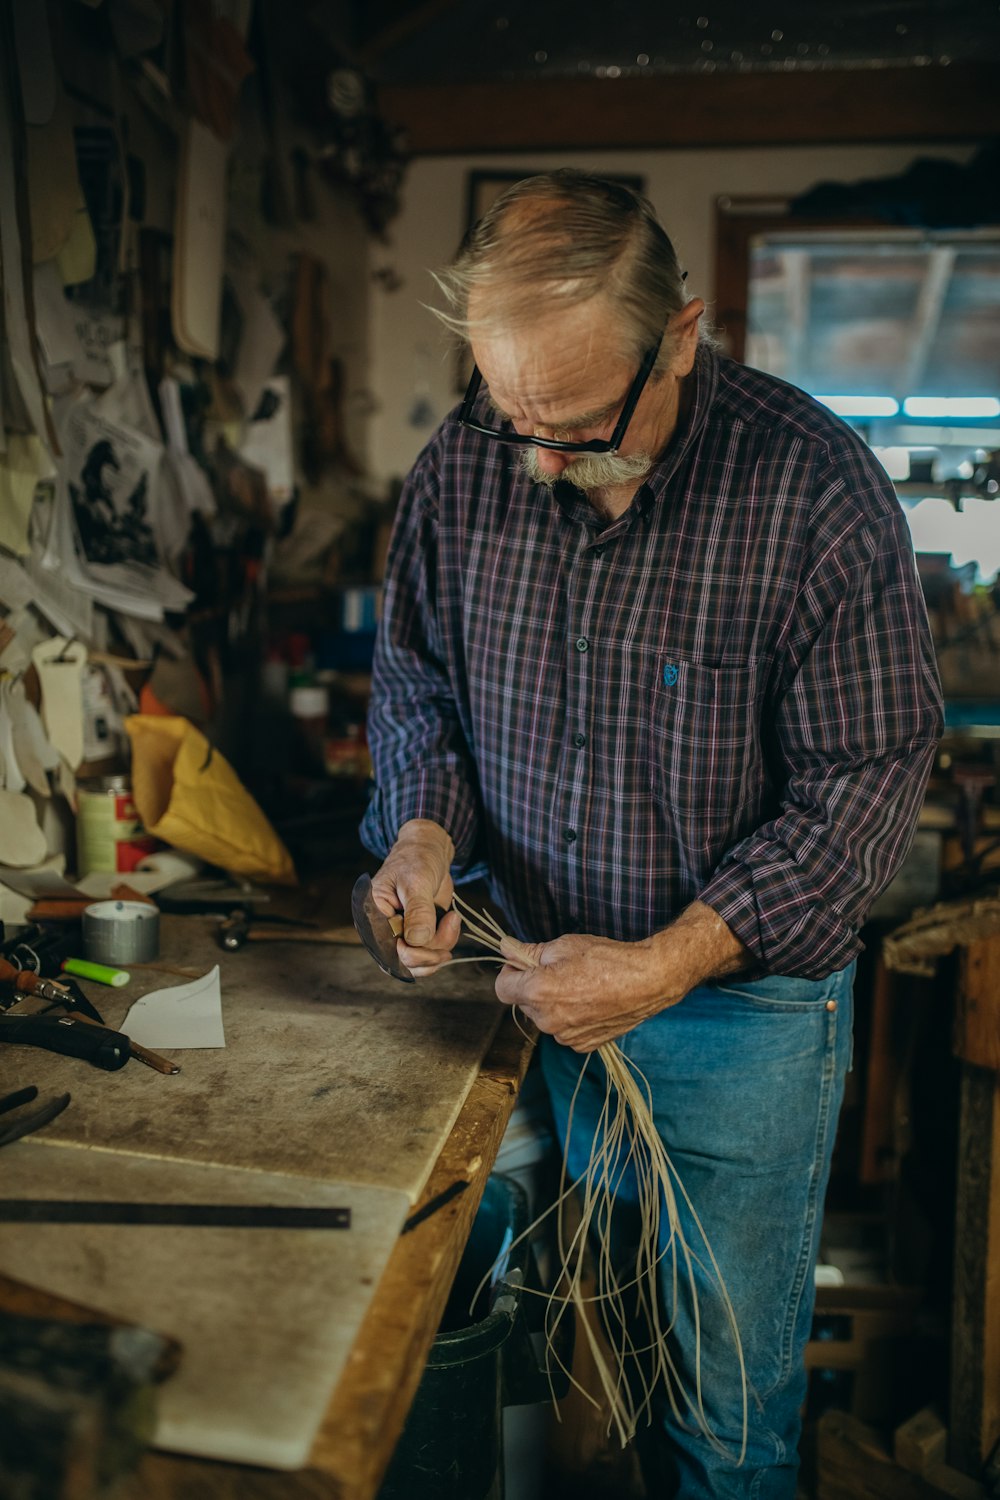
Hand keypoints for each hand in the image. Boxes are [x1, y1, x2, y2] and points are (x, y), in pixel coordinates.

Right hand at [370, 820, 461, 976]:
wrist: (430, 852)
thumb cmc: (417, 859)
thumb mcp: (417, 881)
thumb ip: (417, 911)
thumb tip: (417, 940)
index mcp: (372, 914)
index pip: (385, 950)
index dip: (409, 954)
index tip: (428, 937)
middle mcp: (383, 929)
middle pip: (403, 962)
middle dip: (430, 953)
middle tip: (450, 925)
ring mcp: (400, 934)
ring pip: (419, 961)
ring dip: (441, 947)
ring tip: (452, 919)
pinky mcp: (417, 934)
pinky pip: (430, 952)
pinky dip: (445, 942)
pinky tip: (452, 920)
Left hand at [494, 903, 748, 1051]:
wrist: (648, 981)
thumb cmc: (607, 958)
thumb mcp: (564, 945)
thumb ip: (530, 951)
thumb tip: (505, 947)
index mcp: (538, 992)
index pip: (502, 988)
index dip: (510, 972)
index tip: (523, 964)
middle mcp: (547, 1020)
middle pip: (524, 1003)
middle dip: (534, 986)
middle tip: (560, 970)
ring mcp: (565, 1036)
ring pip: (545, 1017)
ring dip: (553, 1003)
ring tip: (581, 985)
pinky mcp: (583, 1045)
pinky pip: (565, 1030)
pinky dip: (571, 1018)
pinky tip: (591, 1002)